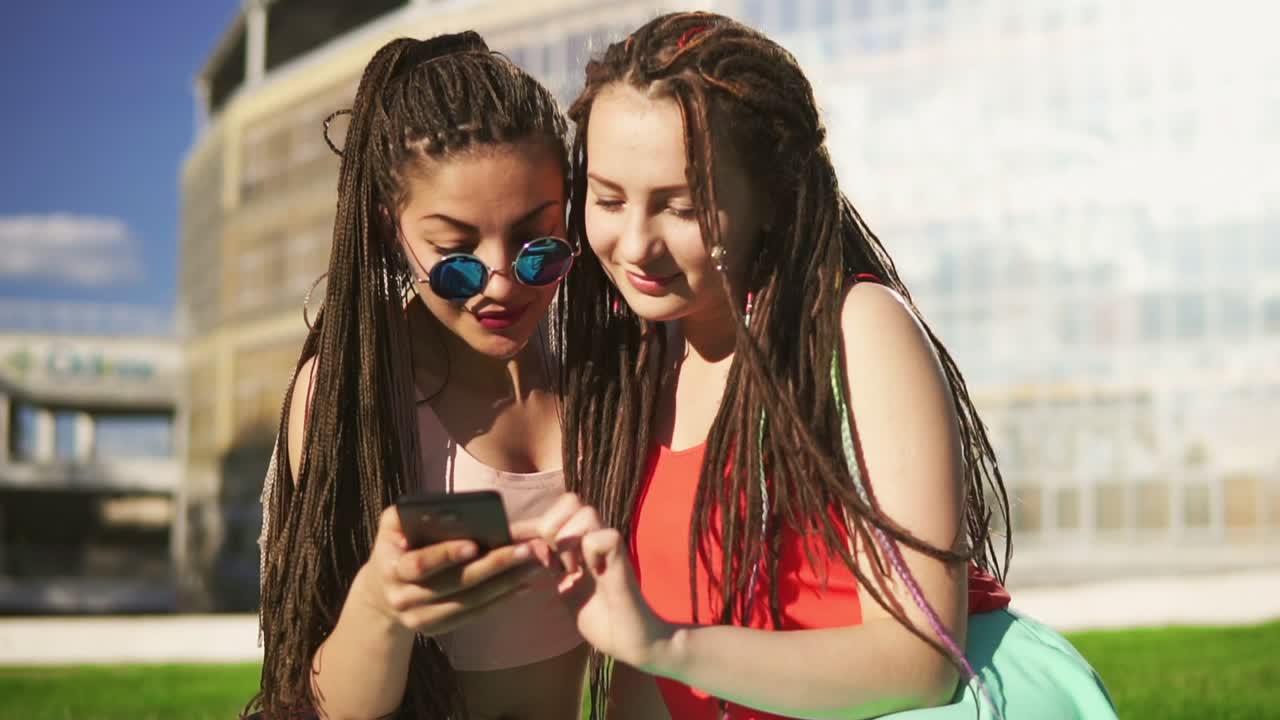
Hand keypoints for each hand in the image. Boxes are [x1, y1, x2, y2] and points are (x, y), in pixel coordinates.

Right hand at [351, 506, 551, 636]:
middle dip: (492, 566)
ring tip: (534, 564)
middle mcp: (403, 598)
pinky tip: (523, 586)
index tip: (474, 544)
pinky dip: (499, 601)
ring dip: (505, 584)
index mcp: (390, 568)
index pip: (420, 564)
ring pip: (468, 602)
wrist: (381, 590)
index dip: (446, 555)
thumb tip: (451, 509)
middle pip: (454, 584)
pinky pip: (472, 615)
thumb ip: (412, 512)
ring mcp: (419, 618)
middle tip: (526, 550)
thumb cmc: (397, 545)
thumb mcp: (393, 525)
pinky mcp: (436, 630)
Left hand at [537, 494, 675, 670]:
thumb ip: (550, 565)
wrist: (632, 642)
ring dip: (569, 540)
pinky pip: (602, 537)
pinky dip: (591, 553)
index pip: (555, 512)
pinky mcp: (622, 561)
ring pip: (585, 512)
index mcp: (580, 544)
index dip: (531, 525)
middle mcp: (595, 539)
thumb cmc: (602, 617)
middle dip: (552, 527)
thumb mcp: (566, 589)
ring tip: (573, 569)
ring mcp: (610, 548)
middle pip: (569, 500)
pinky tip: (593, 573)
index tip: (515, 543)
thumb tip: (529, 543)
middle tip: (556, 560)